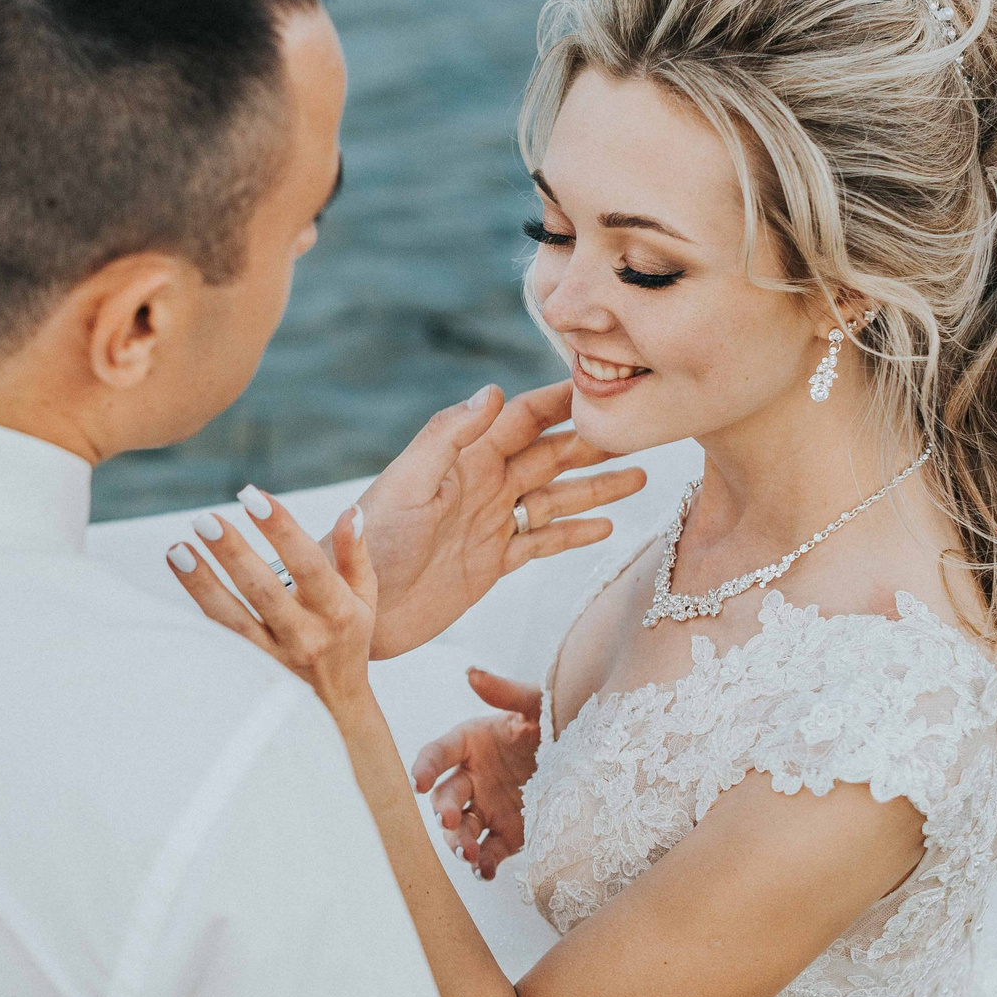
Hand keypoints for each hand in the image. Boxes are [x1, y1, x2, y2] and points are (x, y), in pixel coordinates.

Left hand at [166, 487, 377, 713]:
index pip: (309, 564)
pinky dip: (199, 603)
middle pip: (264, 590)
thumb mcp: (363, 598)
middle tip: (206, 519)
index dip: (281, 529)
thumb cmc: (348, 639)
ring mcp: (275, 656)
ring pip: (232, 618)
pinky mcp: (250, 669)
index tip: (254, 497)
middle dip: (233, 552)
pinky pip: (220, 635)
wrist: (335, 708)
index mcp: (337, 611)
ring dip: (202, 582)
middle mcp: (305, 635)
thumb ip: (355, 554)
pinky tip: (180, 571)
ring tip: (178, 548)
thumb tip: (349, 511)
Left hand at [358, 381, 646, 659]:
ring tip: (641, 474)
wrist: (353, 612)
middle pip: (549, 454)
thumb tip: (492, 391)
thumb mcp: (406, 484)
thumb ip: (447, 437)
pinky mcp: (492, 564)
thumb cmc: (369, 543)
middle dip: (593, 441)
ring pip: (555, 497)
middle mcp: (482, 486)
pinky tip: (607, 526)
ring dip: (596, 486)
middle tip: (643, 428)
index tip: (605, 384)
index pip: (521, 419)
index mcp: (462, 460)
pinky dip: (574, 533)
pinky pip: (542, 542)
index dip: (560, 401)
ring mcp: (490, 524)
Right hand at [409, 670, 543, 881]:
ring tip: (467, 853)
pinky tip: (484, 872)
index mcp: (472, 743)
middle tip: (450, 820)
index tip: (418, 781)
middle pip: (446, 796)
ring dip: (459, 841)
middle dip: (444, 810)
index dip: (425, 766)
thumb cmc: (558, 722)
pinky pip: (489, 852)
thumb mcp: (538, 704)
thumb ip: (505, 692)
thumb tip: (471, 673)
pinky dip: (483, 864)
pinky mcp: (508, 834)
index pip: (438, 753)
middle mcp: (474, 777)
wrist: (594, 756)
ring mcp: (489, 808)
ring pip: (462, 828)